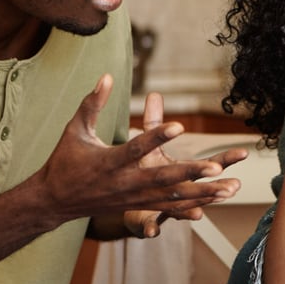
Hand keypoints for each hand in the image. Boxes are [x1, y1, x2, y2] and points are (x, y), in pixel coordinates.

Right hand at [36, 75, 246, 231]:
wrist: (55, 200)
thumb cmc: (65, 160)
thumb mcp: (75, 129)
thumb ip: (92, 103)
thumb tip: (106, 75)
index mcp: (108, 162)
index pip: (135, 149)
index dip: (156, 137)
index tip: (179, 126)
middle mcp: (124, 183)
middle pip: (161, 178)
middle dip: (190, 173)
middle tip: (216, 166)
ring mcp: (133, 198)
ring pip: (172, 197)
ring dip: (202, 192)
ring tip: (229, 187)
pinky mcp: (139, 206)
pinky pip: (170, 207)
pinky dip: (195, 204)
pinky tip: (216, 199)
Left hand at [123, 92, 249, 237]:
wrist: (124, 197)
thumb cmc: (142, 168)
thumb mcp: (149, 142)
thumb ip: (153, 121)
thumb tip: (155, 93)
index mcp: (186, 172)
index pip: (212, 165)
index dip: (228, 159)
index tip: (244, 152)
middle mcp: (182, 192)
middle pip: (203, 190)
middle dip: (217, 189)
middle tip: (233, 187)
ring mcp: (166, 208)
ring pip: (180, 211)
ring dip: (189, 212)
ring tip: (199, 214)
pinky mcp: (146, 219)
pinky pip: (149, 225)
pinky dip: (151, 228)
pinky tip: (150, 232)